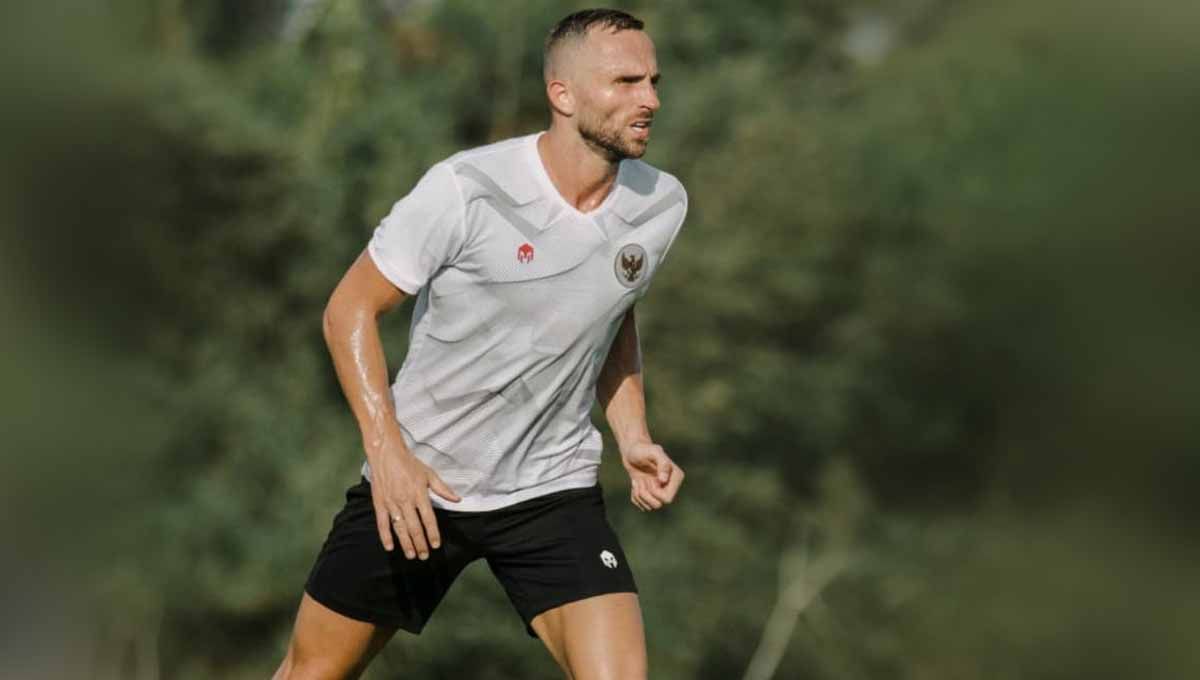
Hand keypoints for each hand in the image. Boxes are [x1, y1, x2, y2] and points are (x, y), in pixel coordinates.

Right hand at [366, 434, 460, 558]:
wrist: (386, 454)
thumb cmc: (409, 464)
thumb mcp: (429, 474)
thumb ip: (443, 489)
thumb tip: (457, 499)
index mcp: (419, 494)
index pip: (428, 518)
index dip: (433, 533)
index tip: (436, 545)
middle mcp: (405, 500)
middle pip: (414, 527)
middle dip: (420, 543)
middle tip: (424, 556)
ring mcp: (391, 503)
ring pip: (400, 528)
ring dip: (406, 543)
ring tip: (411, 555)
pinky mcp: (380, 503)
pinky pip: (382, 523)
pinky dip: (385, 536)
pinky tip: (390, 547)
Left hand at [620, 440, 683, 510]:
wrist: (631, 451)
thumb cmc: (643, 449)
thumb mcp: (653, 452)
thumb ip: (662, 464)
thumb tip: (664, 480)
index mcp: (676, 478)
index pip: (668, 499)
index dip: (655, 491)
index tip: (650, 478)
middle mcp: (670, 486)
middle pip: (658, 505)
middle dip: (646, 494)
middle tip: (642, 480)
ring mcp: (660, 492)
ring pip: (650, 507)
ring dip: (640, 494)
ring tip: (639, 480)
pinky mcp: (650, 495)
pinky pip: (642, 506)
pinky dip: (635, 496)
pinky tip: (636, 484)